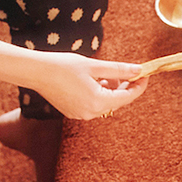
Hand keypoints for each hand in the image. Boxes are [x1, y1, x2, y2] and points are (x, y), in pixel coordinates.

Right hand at [21, 52, 146, 118]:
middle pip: (117, 102)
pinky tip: (94, 82)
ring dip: (111, 91)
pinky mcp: (73, 113)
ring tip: (105, 75)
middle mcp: (91, 113)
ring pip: (106, 104)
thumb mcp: (95, 66)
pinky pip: (94, 105)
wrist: (36, 72)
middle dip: (125, 87)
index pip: (127, 97)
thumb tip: (138, 70)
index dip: (138, 86)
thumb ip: (119, 70)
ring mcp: (81, 115)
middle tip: (129, 72)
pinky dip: (99, 95)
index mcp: (98, 101)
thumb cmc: (64, 66)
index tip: (144, 74)